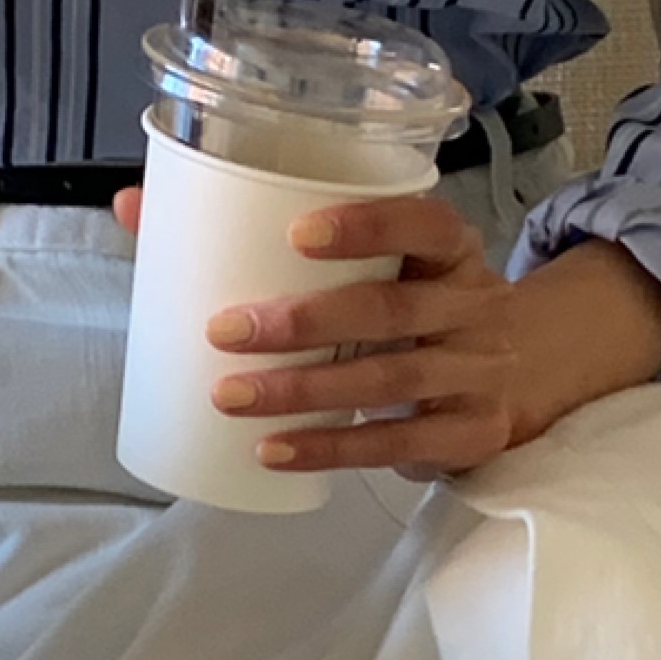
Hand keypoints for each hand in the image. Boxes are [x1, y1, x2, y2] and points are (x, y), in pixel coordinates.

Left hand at [117, 187, 660, 478]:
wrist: (528, 369)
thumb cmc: (417, 301)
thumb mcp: (381, 262)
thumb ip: (269, 231)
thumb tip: (132, 208)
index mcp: (449, 250)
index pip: (422, 224)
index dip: (366, 225)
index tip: (295, 234)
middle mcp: (473, 307)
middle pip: (392, 312)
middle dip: (305, 322)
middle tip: (224, 330)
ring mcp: (477, 375)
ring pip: (390, 383)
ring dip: (305, 393)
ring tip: (229, 397)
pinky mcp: (471, 434)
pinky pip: (397, 445)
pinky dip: (331, 449)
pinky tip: (272, 451)